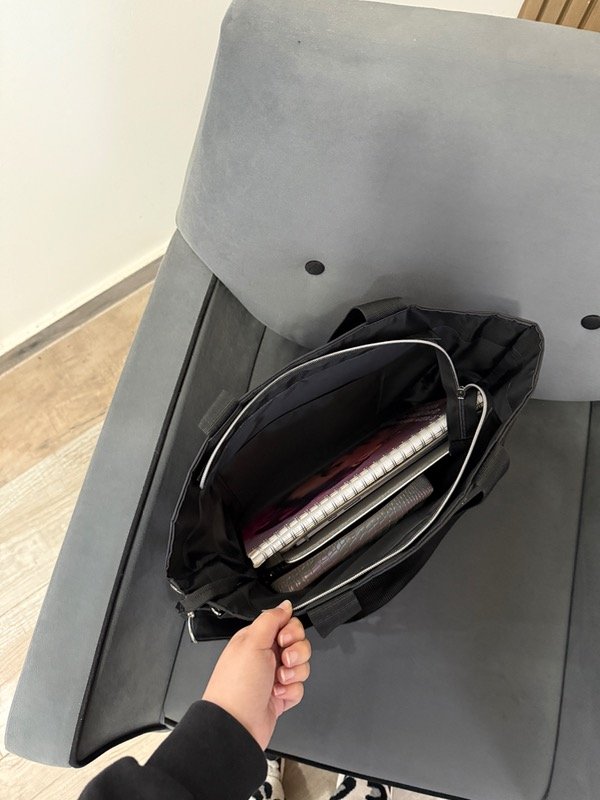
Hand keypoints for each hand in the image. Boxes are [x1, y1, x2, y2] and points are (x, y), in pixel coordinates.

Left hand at [202, 600, 311, 749]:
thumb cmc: (237, 685)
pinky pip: (299, 687)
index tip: (283, 640)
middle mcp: (266, 655)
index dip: (292, 631)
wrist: (236, 725)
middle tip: (283, 661)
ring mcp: (273, 676)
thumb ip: (271, 619)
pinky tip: (277, 695)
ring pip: (302, 666)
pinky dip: (291, 692)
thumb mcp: (252, 642)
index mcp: (257, 639)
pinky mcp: (281, 696)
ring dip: (294, 673)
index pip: (287, 624)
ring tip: (278, 681)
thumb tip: (285, 604)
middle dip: (297, 653)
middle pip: (298, 644)